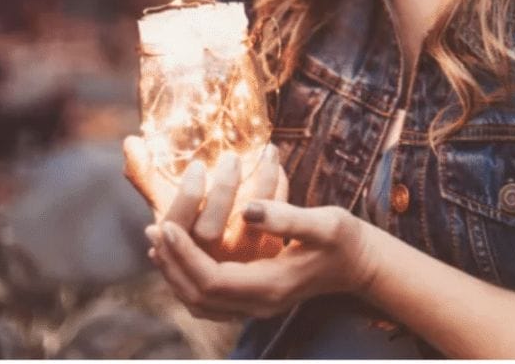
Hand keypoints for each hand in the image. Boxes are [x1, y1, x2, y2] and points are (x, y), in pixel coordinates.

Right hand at [123, 135, 287, 261]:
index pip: (177, 226)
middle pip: (211, 229)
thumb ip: (148, 177)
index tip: (199, 165)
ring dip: (262, 182)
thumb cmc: (192, 226)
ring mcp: (238, 259)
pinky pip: (277, 224)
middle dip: (223, 190)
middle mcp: (207, 255)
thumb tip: (130, 142)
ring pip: (252, 225)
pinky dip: (279, 191)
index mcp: (181, 243)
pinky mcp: (267, 255)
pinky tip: (276, 167)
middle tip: (232, 157)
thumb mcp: (169, 205)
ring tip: (268, 150)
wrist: (229, 264)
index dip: (186, 197)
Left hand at [146, 198, 379, 321]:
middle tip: (152, 229)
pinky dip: (190, 277)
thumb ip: (286, 217)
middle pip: (198, 296)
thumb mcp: (324, 222)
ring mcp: (257, 305)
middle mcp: (259, 303)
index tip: (165, 225)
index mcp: (270, 286)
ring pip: (201, 302)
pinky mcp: (257, 296)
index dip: (183, 255)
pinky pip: (212, 297)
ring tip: (159, 241)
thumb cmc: (346, 239)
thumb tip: (246, 209)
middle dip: (171, 263)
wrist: (362, 264)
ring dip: (176, 272)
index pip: (210, 280)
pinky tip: (184, 253)